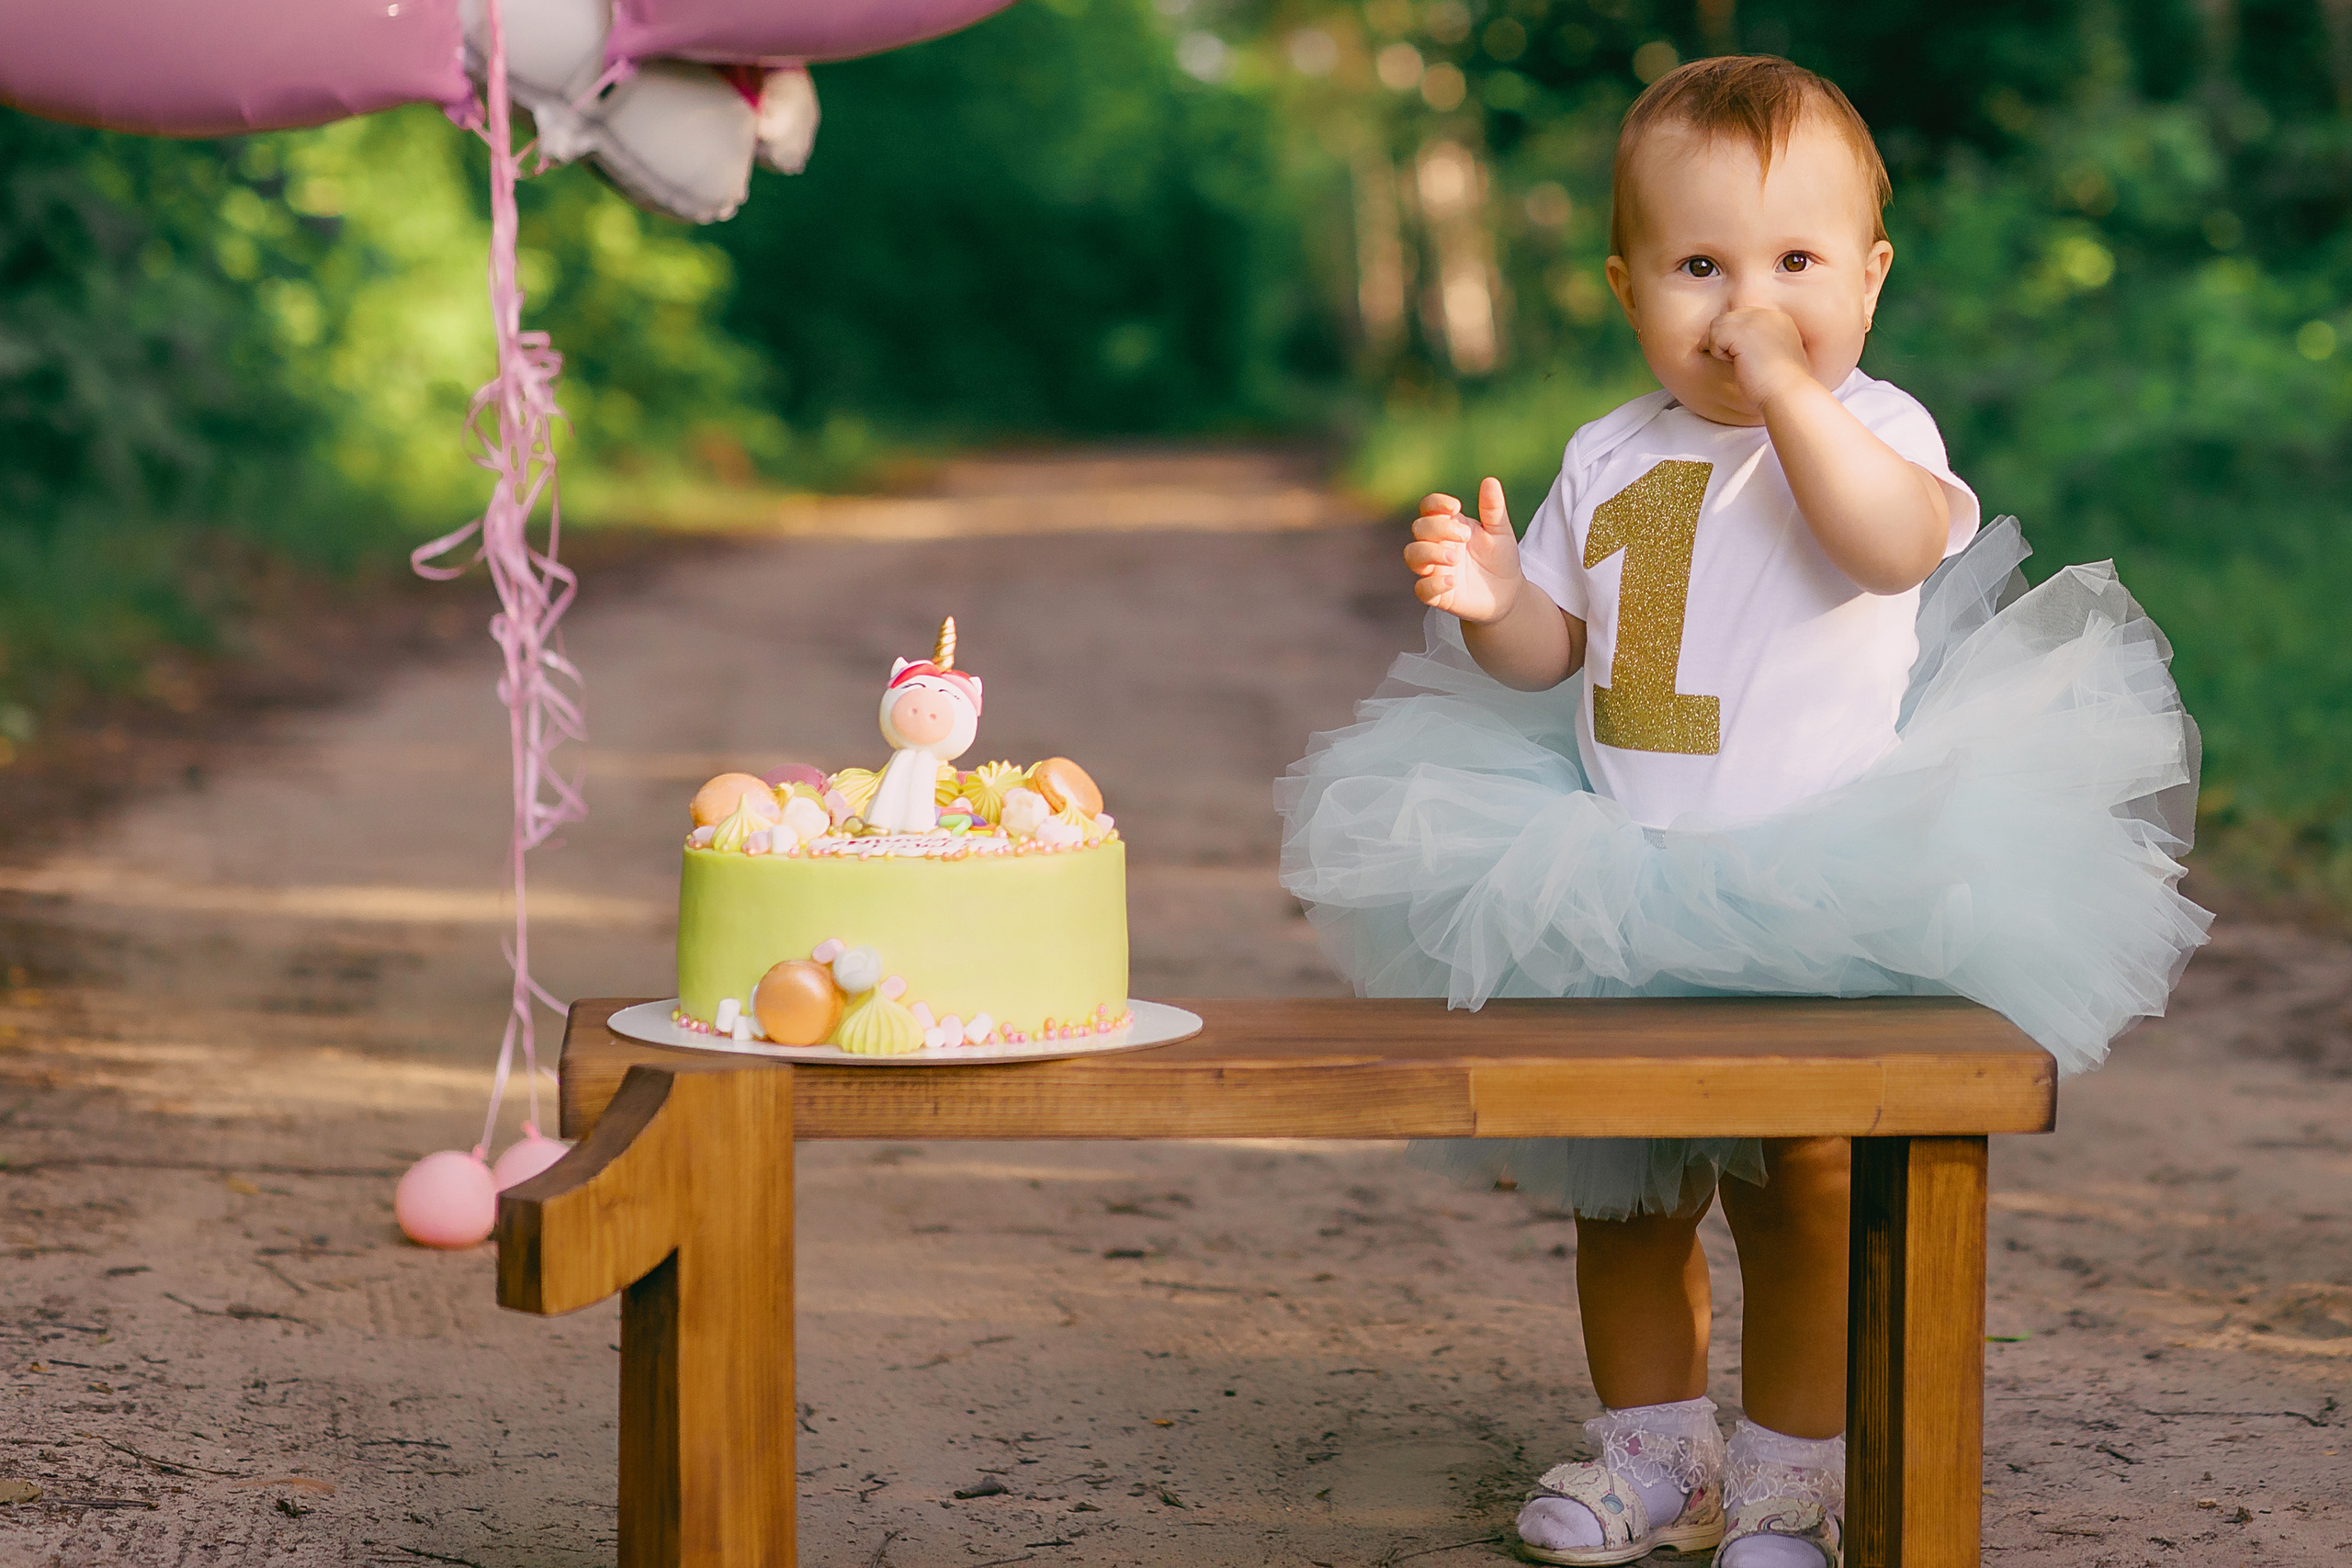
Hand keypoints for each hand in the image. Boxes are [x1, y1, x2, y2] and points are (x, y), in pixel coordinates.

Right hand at [1404, 477, 1520, 623]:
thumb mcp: (1501, 531)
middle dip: (1438, 528)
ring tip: (1454, 558)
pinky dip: (1432, 584)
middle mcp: (1437, 545)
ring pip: (1412, 556)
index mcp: (1449, 525)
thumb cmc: (1501, 558)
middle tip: (1465, 537)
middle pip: (1419, 528)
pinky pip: (1422, 589)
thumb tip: (1490, 481)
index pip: (1428, 508)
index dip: (1435, 503)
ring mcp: (1434, 569)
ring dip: (1429, 553)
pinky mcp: (1437, 594)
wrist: (1508, 593)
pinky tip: (1453, 581)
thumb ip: (1493, 508)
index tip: (1455, 507)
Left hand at [1701, 305, 1812, 409]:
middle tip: (1734, 361)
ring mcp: (1756, 320)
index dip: (1734, 335)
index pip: (1744, 316)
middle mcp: (1768, 315)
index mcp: (1778, 319)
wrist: (1788, 393)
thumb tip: (1731, 343)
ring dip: (1719, 346)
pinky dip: (1717, 352)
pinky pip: (1714, 336)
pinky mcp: (1743, 332)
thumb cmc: (1779, 385)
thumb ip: (1758, 342)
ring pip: (1719, 325)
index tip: (1739, 356)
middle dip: (1723, 339)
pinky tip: (1734, 364)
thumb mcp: (1773, 356)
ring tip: (1735, 362)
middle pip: (1729, 317)